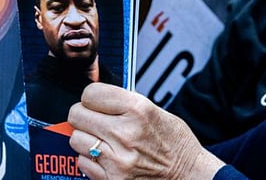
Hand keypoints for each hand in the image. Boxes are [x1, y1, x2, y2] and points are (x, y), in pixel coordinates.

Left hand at [68, 83, 224, 179]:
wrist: (189, 175)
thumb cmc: (175, 143)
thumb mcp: (155, 111)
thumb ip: (123, 102)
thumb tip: (94, 97)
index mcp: (138, 110)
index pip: (91, 93)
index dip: (92, 97)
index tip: (96, 101)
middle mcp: (125, 133)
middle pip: (77, 115)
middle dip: (84, 115)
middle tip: (94, 119)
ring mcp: (117, 159)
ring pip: (76, 139)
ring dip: (86, 138)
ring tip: (103, 139)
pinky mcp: (111, 179)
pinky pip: (82, 162)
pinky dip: (90, 159)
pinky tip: (107, 157)